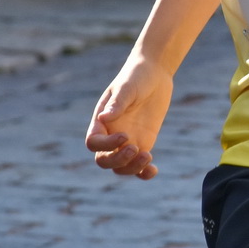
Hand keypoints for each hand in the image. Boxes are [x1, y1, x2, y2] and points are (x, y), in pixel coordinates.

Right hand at [85, 55, 173, 179]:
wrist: (154, 75)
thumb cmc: (135, 77)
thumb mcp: (126, 88)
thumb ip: (116, 104)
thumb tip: (103, 118)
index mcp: (100, 122)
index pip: (94, 143)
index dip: (107, 145)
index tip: (125, 135)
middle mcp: (111, 135)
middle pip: (104, 160)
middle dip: (118, 160)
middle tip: (136, 148)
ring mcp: (126, 141)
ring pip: (121, 167)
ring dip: (132, 169)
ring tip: (148, 157)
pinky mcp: (143, 143)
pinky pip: (139, 165)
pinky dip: (144, 172)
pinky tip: (153, 170)